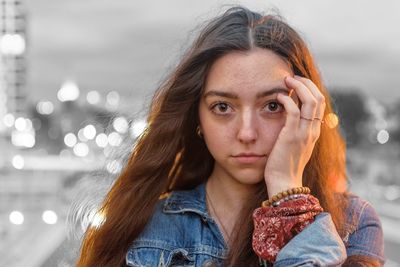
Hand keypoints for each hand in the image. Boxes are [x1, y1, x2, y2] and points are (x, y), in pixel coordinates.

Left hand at [264, 75, 325, 196]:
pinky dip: (288, 100)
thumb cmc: (284, 164)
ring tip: (286, 81)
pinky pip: (293, 111)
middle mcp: (313, 130)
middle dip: (305, 83)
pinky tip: (279, 97)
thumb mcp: (294, 145)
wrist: (284, 183)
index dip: (310, 89)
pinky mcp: (291, 136)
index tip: (297, 82)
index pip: (320, 103)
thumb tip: (289, 114)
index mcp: (314, 131)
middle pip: (318, 98)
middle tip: (291, 77)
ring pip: (310, 101)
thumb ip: (296, 130)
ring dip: (298, 87)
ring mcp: (304, 133)